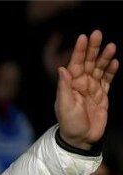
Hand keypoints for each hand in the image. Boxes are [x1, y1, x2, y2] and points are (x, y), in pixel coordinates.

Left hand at [55, 30, 117, 148]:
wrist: (80, 139)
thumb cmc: (69, 124)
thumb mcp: (63, 106)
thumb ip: (64, 87)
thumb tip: (62, 69)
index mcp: (70, 86)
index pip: (75, 64)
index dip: (79, 51)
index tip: (83, 38)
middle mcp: (81, 85)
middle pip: (88, 63)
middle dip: (93, 49)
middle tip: (98, 34)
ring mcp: (92, 89)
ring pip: (100, 69)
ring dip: (105, 58)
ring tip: (111, 46)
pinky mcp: (102, 96)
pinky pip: (108, 80)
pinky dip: (111, 71)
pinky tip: (115, 62)